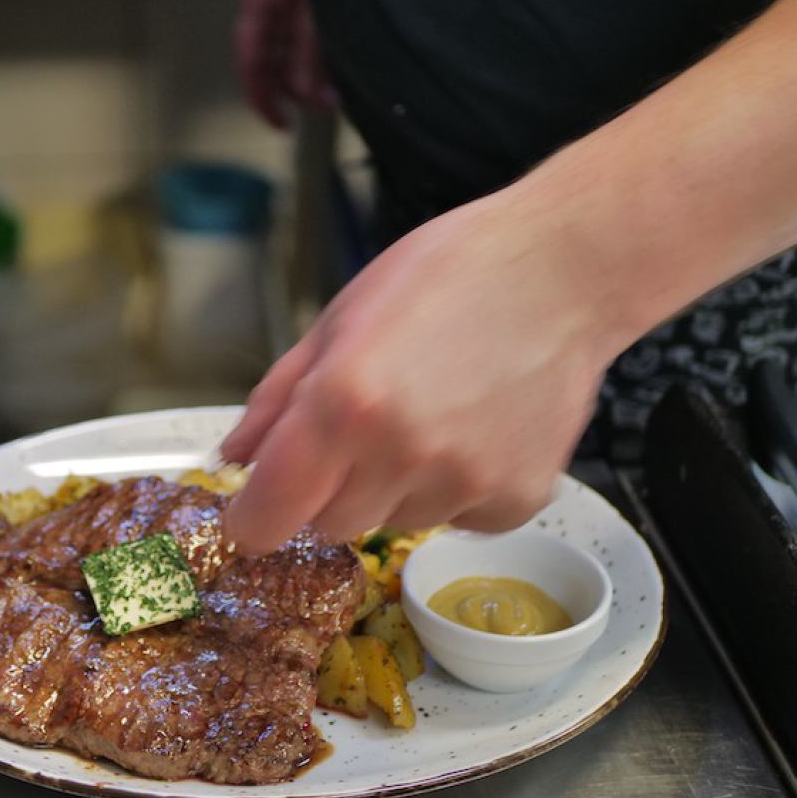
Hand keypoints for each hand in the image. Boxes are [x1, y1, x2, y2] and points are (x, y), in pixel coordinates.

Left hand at [221, 193, 624, 551]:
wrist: (562, 271)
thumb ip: (277, 399)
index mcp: (343, 403)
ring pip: (394, 523)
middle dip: (330, 490)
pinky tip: (475, 429)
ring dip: (396, 488)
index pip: (268, 516)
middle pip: (329, 526)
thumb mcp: (338, 320)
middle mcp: (401, 453)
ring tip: (432, 415)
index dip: (255, 518)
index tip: (259, 507)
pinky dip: (455, 490)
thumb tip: (233, 458)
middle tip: (363, 430)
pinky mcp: (515, 500)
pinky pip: (457, 521)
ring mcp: (463, 482)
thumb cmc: (445, 276)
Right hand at [235, 0, 334, 128]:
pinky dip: (321, 52)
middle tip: (330, 105)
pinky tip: (339, 64)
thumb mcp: (316, 1)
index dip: (263, 98)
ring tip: (341, 87)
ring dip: (313, 72)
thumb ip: (308, 50)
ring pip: (292, 48)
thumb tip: (307, 95)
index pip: (251, 61)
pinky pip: (308, 32)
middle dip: (297, 87)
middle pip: (272, 59)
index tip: (283, 125)